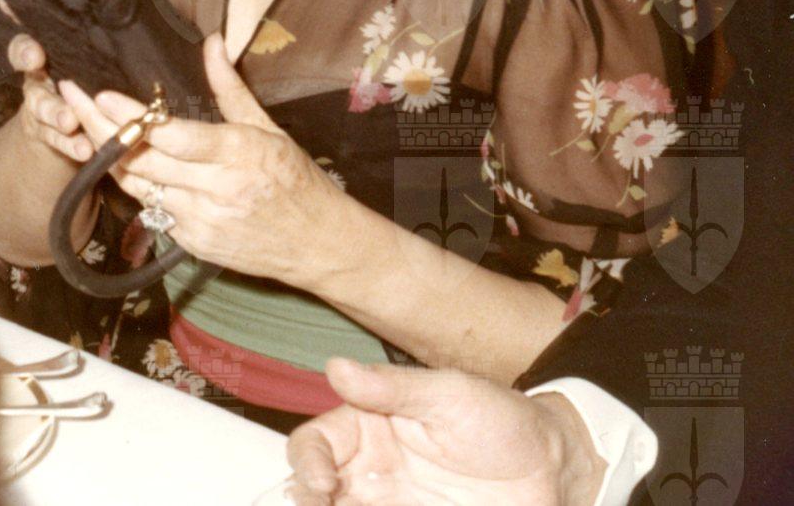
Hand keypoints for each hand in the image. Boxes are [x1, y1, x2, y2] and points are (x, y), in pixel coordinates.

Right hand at [1, 7, 90, 164]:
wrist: (61, 110)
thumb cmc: (71, 66)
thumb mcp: (69, 42)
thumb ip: (56, 19)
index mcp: (38, 57)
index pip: (22, 50)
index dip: (25, 52)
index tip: (36, 56)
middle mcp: (36, 83)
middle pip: (34, 89)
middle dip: (46, 99)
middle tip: (62, 105)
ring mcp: (41, 111)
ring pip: (45, 116)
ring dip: (58, 120)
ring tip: (72, 126)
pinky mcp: (50, 135)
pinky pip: (60, 140)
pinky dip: (71, 145)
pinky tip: (85, 149)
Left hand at [55, 32, 345, 286]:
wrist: (318, 245)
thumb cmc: (296, 180)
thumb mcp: (268, 129)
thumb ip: (230, 89)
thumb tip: (212, 43)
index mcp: (237, 154)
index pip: (171, 135)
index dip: (130, 117)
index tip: (99, 95)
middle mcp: (216, 189)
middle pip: (141, 160)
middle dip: (100, 128)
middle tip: (70, 98)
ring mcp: (201, 221)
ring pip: (136, 187)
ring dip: (105, 155)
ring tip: (79, 122)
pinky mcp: (192, 245)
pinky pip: (151, 210)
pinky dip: (133, 185)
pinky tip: (113, 160)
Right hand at [285, 358, 606, 505]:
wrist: (553, 469)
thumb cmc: (500, 420)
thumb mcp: (450, 395)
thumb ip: (392, 387)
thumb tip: (335, 367)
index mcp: (366, 426)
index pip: (314, 443)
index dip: (307, 461)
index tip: (321, 481)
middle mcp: (369, 470)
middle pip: (315, 490)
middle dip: (306, 501)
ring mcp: (389, 504)